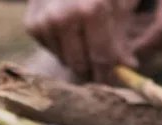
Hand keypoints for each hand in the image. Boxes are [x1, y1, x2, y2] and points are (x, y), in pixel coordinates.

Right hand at [24, 0, 139, 82]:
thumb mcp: (121, 6)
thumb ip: (123, 38)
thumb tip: (129, 67)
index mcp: (91, 9)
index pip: (102, 57)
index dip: (111, 73)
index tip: (115, 80)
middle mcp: (62, 15)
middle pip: (81, 64)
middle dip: (94, 70)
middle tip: (103, 68)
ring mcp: (44, 20)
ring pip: (65, 61)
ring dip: (79, 59)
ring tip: (88, 41)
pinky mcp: (31, 24)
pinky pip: (51, 51)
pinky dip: (63, 49)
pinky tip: (71, 34)